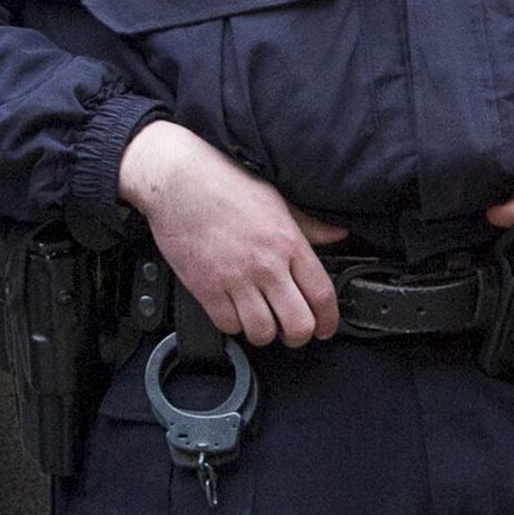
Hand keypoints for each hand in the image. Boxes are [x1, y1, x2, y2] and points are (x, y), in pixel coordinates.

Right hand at [120, 120, 347, 345]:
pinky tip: (233, 311)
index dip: (328, 320)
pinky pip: (226, 324)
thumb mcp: (276, 198)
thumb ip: (308, 224)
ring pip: (261, 331)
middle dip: (299, 335)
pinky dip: (232, 324)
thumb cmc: (223, 182)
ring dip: (264, 333)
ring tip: (261, 323)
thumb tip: (336, 235)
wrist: (176, 179)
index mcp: (287, 242)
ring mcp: (234, 278)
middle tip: (293, 332)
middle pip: (298, 324)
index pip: (321, 295)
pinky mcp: (204, 286)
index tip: (324, 326)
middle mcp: (265, 264)